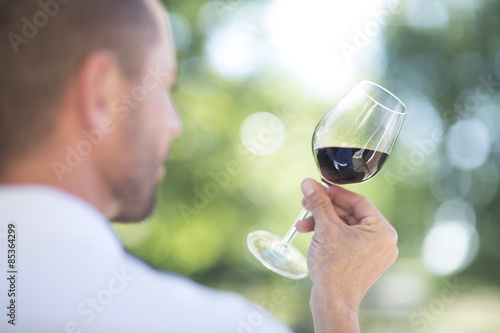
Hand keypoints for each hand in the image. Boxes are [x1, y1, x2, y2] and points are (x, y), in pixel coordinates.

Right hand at [296, 179, 397, 332]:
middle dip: (325, 209)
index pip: (358, 201)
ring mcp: (373, 252)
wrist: (333, 301)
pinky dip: (329, 234)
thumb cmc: (334, 268)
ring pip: (345, 226)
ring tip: (303, 223)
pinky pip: (346, 239)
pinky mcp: (362, 260)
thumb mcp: (326, 228)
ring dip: (323, 222)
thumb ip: (319, 202)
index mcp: (382, 230)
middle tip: (306, 202)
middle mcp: (383, 241)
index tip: (318, 186)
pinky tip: (312, 234)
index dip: (335, 192)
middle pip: (350, 213)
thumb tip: (309, 183)